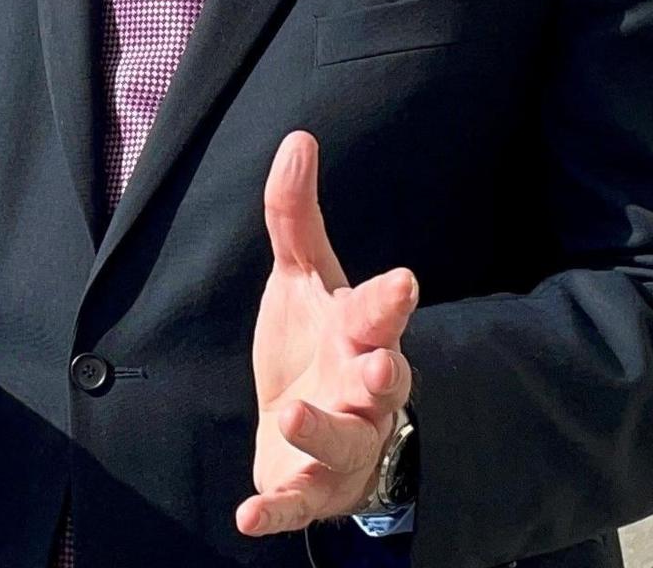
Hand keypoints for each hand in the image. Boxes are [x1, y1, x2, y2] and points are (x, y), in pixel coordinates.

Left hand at [236, 131, 417, 537]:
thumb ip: (296, 217)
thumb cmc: (318, 345)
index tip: (403, 280)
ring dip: (321, 429)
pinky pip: (298, 502)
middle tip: (379, 367)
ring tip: (292, 413)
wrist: (312, 430)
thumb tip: (298, 138)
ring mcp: (341, 444)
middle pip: (382, 383)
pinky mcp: (310, 489)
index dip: (390, 300)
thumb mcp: (302, 279)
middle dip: (382, 375)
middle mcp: (362, 392)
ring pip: (342, 442)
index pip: (382, 313)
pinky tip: (248, 515)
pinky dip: (276, 510)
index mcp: (361, 335)